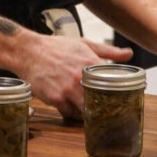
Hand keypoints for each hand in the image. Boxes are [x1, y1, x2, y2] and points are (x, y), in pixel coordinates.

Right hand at [14, 34, 132, 118]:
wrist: (27, 51)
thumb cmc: (55, 47)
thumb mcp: (82, 44)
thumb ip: (107, 51)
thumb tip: (129, 54)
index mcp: (90, 63)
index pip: (113, 85)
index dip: (116, 94)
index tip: (118, 100)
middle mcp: (81, 78)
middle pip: (100, 102)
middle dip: (101, 107)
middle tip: (102, 109)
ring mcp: (68, 90)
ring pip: (85, 110)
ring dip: (84, 110)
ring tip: (82, 105)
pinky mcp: (55, 98)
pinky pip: (68, 112)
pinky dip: (68, 109)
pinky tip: (65, 102)